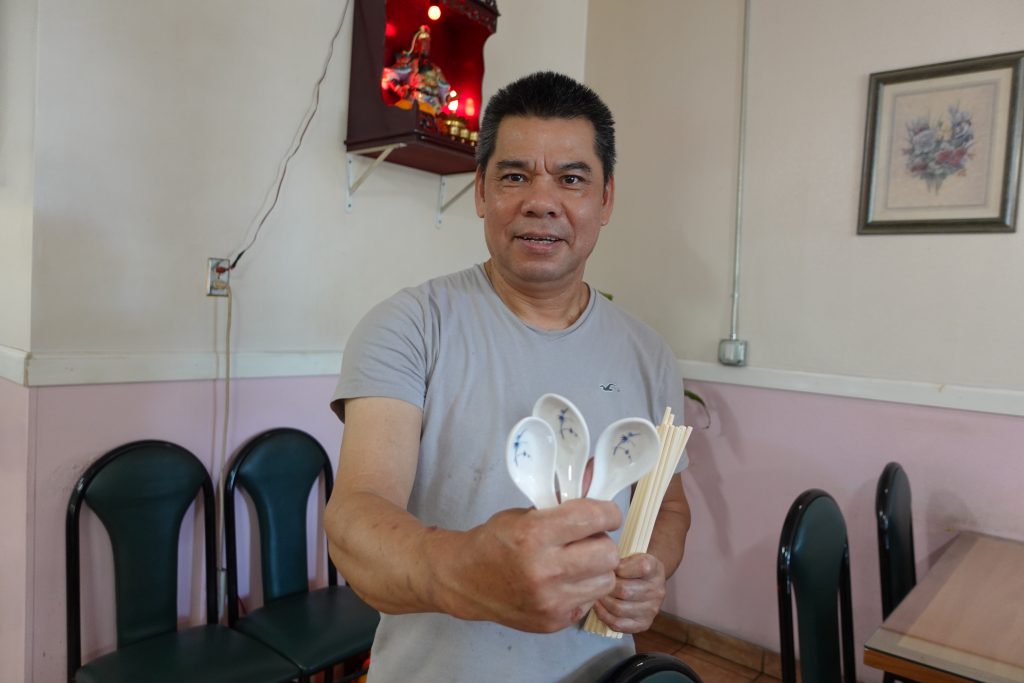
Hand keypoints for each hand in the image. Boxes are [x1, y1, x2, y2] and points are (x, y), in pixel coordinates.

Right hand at [449, 498, 621, 632]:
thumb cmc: (496, 540)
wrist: (465, 580)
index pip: (595, 518)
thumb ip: (564, 501)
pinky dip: (583, 589)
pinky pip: (591, 601)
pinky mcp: (554, 621)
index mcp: (535, 534)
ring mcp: (550, 600)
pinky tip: (564, 582)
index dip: (608, 513)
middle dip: (602, 542)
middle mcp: (544, 570)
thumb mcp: (527, 513)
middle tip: (587, 540)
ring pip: (606, 580)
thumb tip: (594, 478)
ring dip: (597, 569)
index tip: (606, 514)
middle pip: (609, 553)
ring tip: (577, 562)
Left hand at [590, 552, 666, 633]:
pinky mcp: (644, 624)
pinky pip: (618, 623)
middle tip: (596, 583)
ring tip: (597, 594)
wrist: (648, 581)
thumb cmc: (634, 566)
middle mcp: (658, 591)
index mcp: (656, 569)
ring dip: (603, 601)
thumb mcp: (632, 555)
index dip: (619, 567)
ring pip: (619, 608)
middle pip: (625, 590)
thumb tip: (601, 569)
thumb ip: (620, 559)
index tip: (609, 567)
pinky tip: (599, 606)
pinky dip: (604, 615)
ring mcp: (652, 610)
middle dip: (607, 587)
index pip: (641, 567)